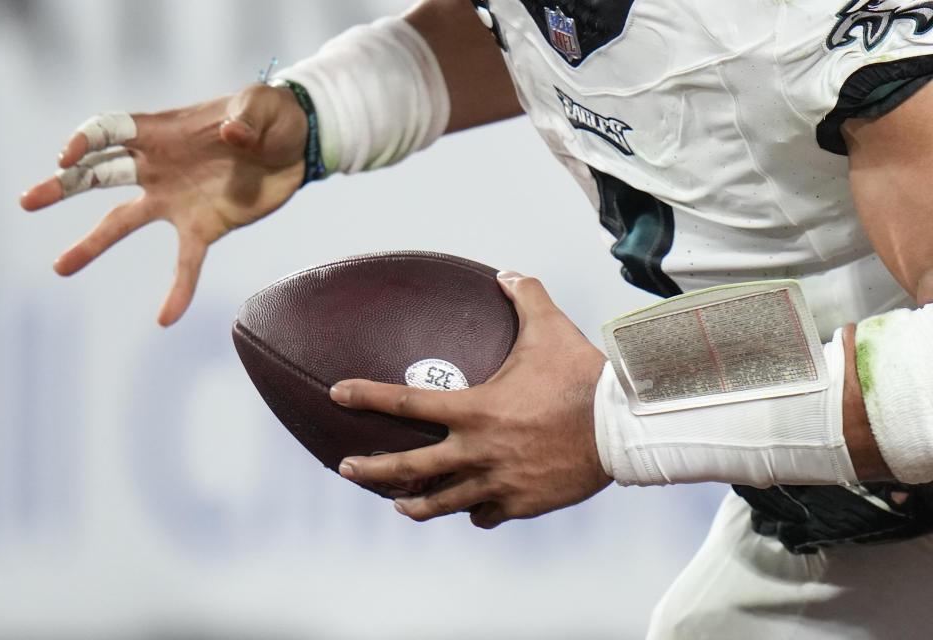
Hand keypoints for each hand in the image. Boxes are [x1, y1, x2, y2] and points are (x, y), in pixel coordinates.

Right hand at [20, 84, 308, 325]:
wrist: (297, 146)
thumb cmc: (272, 117)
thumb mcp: (262, 107)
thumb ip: (245, 119)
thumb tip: (232, 134)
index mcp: (165, 131)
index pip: (112, 131)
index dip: (87, 140)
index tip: (69, 158)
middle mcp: (160, 167)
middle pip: (99, 174)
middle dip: (64, 185)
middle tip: (29, 202)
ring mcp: (177, 200)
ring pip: (123, 221)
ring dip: (93, 243)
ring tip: (60, 266)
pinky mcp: (205, 227)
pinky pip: (186, 262)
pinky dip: (177, 289)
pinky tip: (166, 317)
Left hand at [331, 272, 611, 528]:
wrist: (622, 428)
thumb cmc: (583, 376)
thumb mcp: (550, 328)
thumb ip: (525, 297)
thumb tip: (509, 272)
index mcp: (474, 409)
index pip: (405, 403)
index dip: (366, 397)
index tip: (338, 394)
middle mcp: (477, 450)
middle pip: (408, 468)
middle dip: (370, 469)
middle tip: (347, 468)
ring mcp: (497, 482)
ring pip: (442, 502)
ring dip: (416, 503)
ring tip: (399, 505)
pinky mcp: (521, 503)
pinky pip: (485, 513)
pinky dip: (474, 510)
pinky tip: (471, 509)